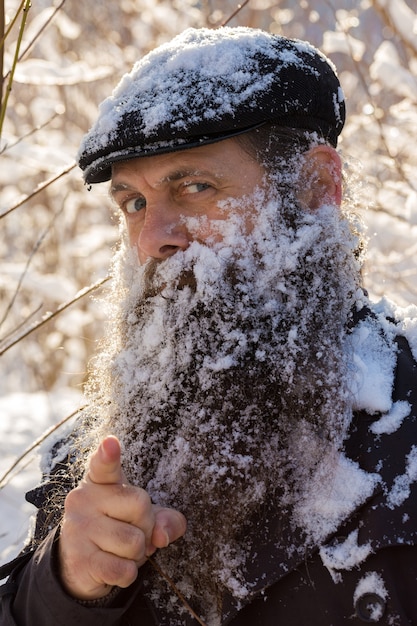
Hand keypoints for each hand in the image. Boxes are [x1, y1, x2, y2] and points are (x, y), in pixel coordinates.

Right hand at [58, 435, 185, 599]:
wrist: (80, 565)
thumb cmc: (118, 528)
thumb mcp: (144, 517)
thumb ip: (166, 519)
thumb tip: (162, 535)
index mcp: (100, 481)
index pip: (104, 465)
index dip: (108, 454)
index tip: (111, 443)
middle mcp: (84, 499)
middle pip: (141, 506)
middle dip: (146, 525)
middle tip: (130, 530)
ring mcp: (79, 529)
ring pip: (134, 542)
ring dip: (138, 553)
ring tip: (121, 550)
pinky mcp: (80, 560)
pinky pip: (123, 570)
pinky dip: (128, 574)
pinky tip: (115, 567)